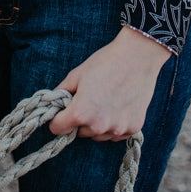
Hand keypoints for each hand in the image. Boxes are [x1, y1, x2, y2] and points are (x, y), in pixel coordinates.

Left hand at [49, 25, 170, 141]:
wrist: (138, 56)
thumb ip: (62, 91)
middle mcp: (98, 126)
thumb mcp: (77, 73)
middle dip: (81, 120)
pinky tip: (119, 105)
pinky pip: (116, 134)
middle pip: (80, 132)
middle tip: (90, 99)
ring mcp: (117, 129)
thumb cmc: (106, 62)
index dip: (58, 119)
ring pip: (98, 135)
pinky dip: (115, 124)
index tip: (62, 111)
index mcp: (80, 112)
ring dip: (98, 124)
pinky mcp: (133, 128)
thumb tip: (52, 102)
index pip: (58, 128)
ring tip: (107, 101)